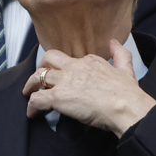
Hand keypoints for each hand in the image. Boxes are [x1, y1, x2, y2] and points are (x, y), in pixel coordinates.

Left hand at [22, 40, 155, 136]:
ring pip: (38, 77)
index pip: (72, 59)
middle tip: (39, 77)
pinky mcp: (58, 97)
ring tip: (28, 93)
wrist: (125, 106)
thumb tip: (114, 42)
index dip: (66, 68)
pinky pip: (36, 99)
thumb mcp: (127, 69)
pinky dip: (31, 106)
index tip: (65, 76)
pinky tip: (32, 113)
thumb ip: (120, 53)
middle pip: (49, 59)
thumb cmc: (127, 93)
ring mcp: (65, 81)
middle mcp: (75, 67)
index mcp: (90, 61)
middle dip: (41, 66)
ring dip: (31, 85)